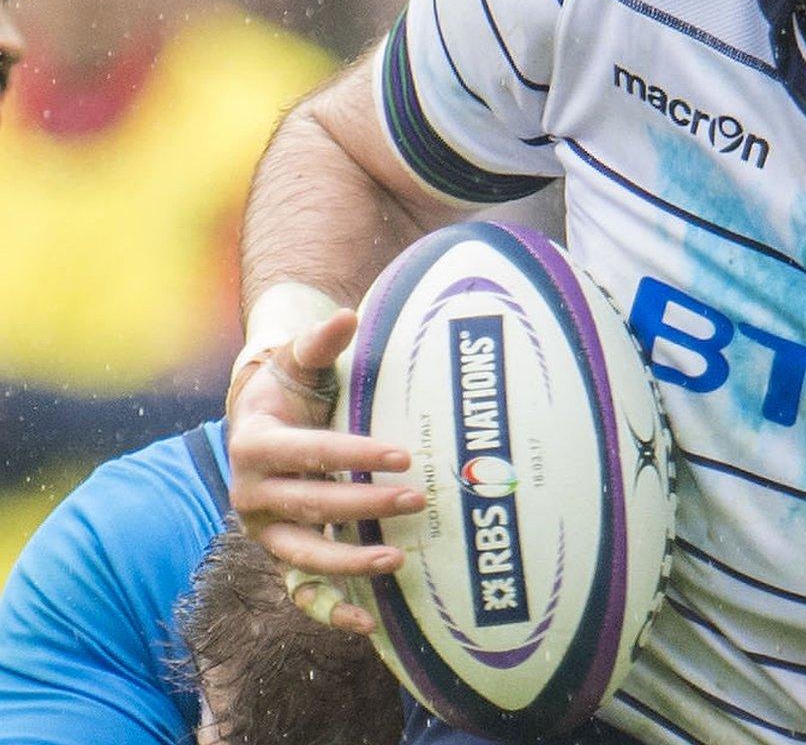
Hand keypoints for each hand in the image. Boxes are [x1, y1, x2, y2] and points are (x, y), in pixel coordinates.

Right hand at [225, 308, 420, 635]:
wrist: (261, 423)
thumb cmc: (291, 389)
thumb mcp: (299, 362)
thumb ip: (319, 342)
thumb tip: (345, 315)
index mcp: (256, 444)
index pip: (308, 452)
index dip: (353, 454)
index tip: (403, 454)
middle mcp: (252, 493)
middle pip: (310, 504)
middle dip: (364, 506)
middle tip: (419, 499)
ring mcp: (265, 530)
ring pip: (303, 555)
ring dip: (349, 563)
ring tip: (400, 561)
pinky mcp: (279, 554)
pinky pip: (298, 591)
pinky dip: (329, 610)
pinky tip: (368, 624)